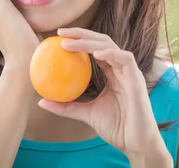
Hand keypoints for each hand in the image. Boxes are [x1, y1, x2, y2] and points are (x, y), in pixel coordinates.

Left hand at [38, 28, 171, 162]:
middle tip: (61, 33)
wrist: (137, 144)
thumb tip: (41, 102)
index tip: (58, 38)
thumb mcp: (86, 114)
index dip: (79, 39)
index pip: (95, 48)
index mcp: (113, 73)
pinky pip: (124, 58)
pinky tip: (94, 53)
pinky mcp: (137, 79)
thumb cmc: (117, 128)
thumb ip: (67, 106)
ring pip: (110, 46)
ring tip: (69, 44)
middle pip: (102, 41)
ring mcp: (130, 72)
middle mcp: (121, 68)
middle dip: (81, 33)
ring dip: (88, 41)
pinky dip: (110, 53)